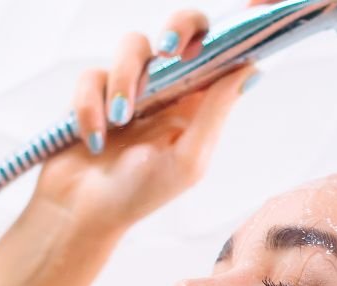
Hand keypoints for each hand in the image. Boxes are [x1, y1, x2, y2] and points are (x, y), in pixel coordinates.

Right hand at [33, 8, 259, 234]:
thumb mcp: (188, 161)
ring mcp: (131, 86)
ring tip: (119, 121)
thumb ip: (215, 112)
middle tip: (169, 48)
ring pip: (133, 45)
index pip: (224, 54)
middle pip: (182, 28)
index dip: (240, 27)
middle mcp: (169, 88)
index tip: (256, 6)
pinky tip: (94, 139)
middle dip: (179, 26)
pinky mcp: (94, 90)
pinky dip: (90, 108)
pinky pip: (92, 75)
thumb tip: (250, 68)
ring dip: (124, 81)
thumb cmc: (138, 195)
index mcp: (199, 104)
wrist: (80, 213)